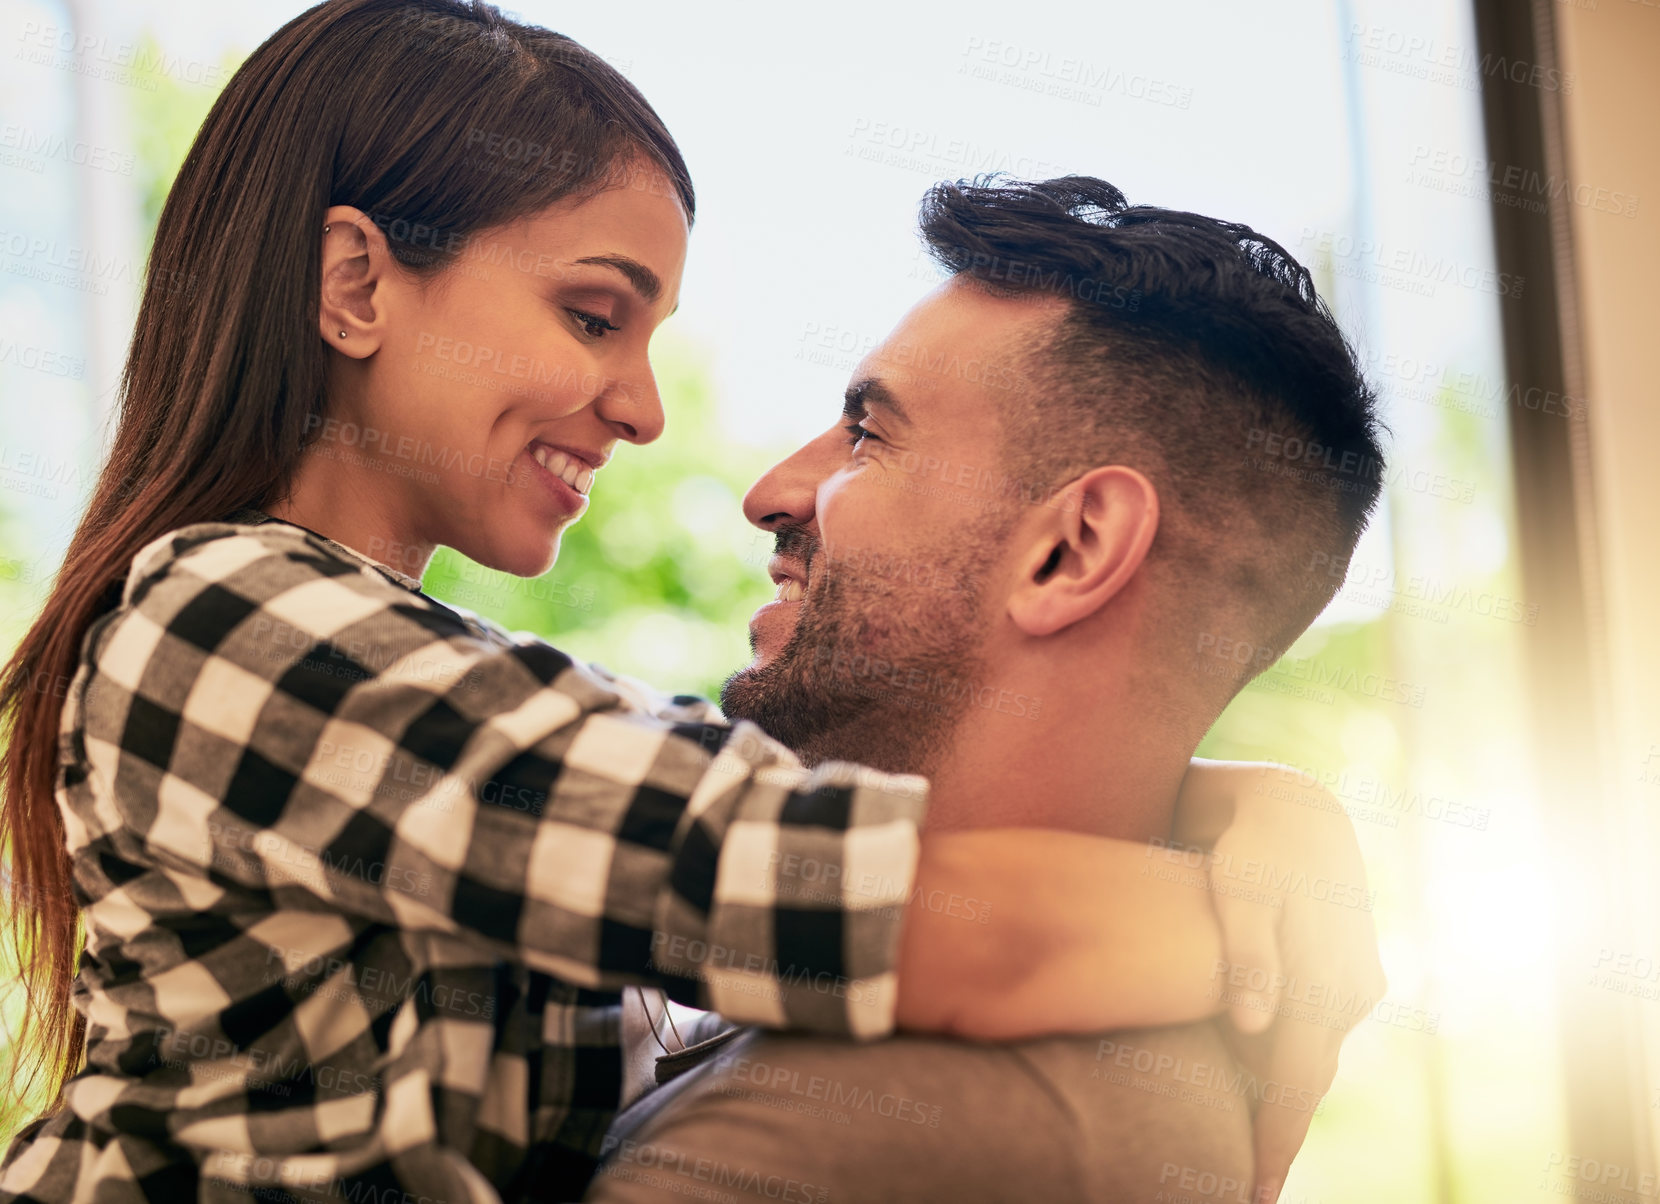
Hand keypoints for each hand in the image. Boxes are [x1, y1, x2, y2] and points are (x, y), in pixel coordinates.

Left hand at [1174, 759, 1386, 1203]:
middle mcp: (1349, 993)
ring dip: (1283, 1104)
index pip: (1297, 1077)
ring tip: (1253, 1159)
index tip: (1257, 1188)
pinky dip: (1288, 1066)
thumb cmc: (1253, 845)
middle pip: (1307, 1082)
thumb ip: (1247, 954)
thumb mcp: (1241, 886)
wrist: (1297, 809)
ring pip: (1311, 1062)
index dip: (1276, 1136)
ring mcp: (1353, 988)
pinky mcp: (1346, 981)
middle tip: (1252, 1193)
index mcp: (1325, 978)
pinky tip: (1259, 1091)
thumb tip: (1254, 1025)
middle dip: (1279, 1139)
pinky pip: (1313, 1037)